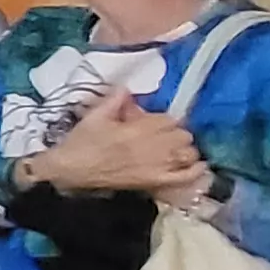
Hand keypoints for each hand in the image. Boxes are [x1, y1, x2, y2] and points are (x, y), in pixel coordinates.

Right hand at [29, 91, 207, 195]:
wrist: (70, 171)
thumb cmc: (81, 142)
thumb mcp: (94, 116)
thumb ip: (114, 100)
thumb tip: (127, 87)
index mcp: (136, 129)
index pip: (168, 120)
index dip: (165, 120)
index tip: (156, 122)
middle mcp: (150, 148)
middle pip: (182, 136)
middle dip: (176, 132)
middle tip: (164, 134)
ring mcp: (154, 167)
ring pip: (186, 154)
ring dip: (185, 149)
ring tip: (176, 148)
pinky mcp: (153, 182)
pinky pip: (183, 177)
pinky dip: (195, 171)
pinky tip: (199, 165)